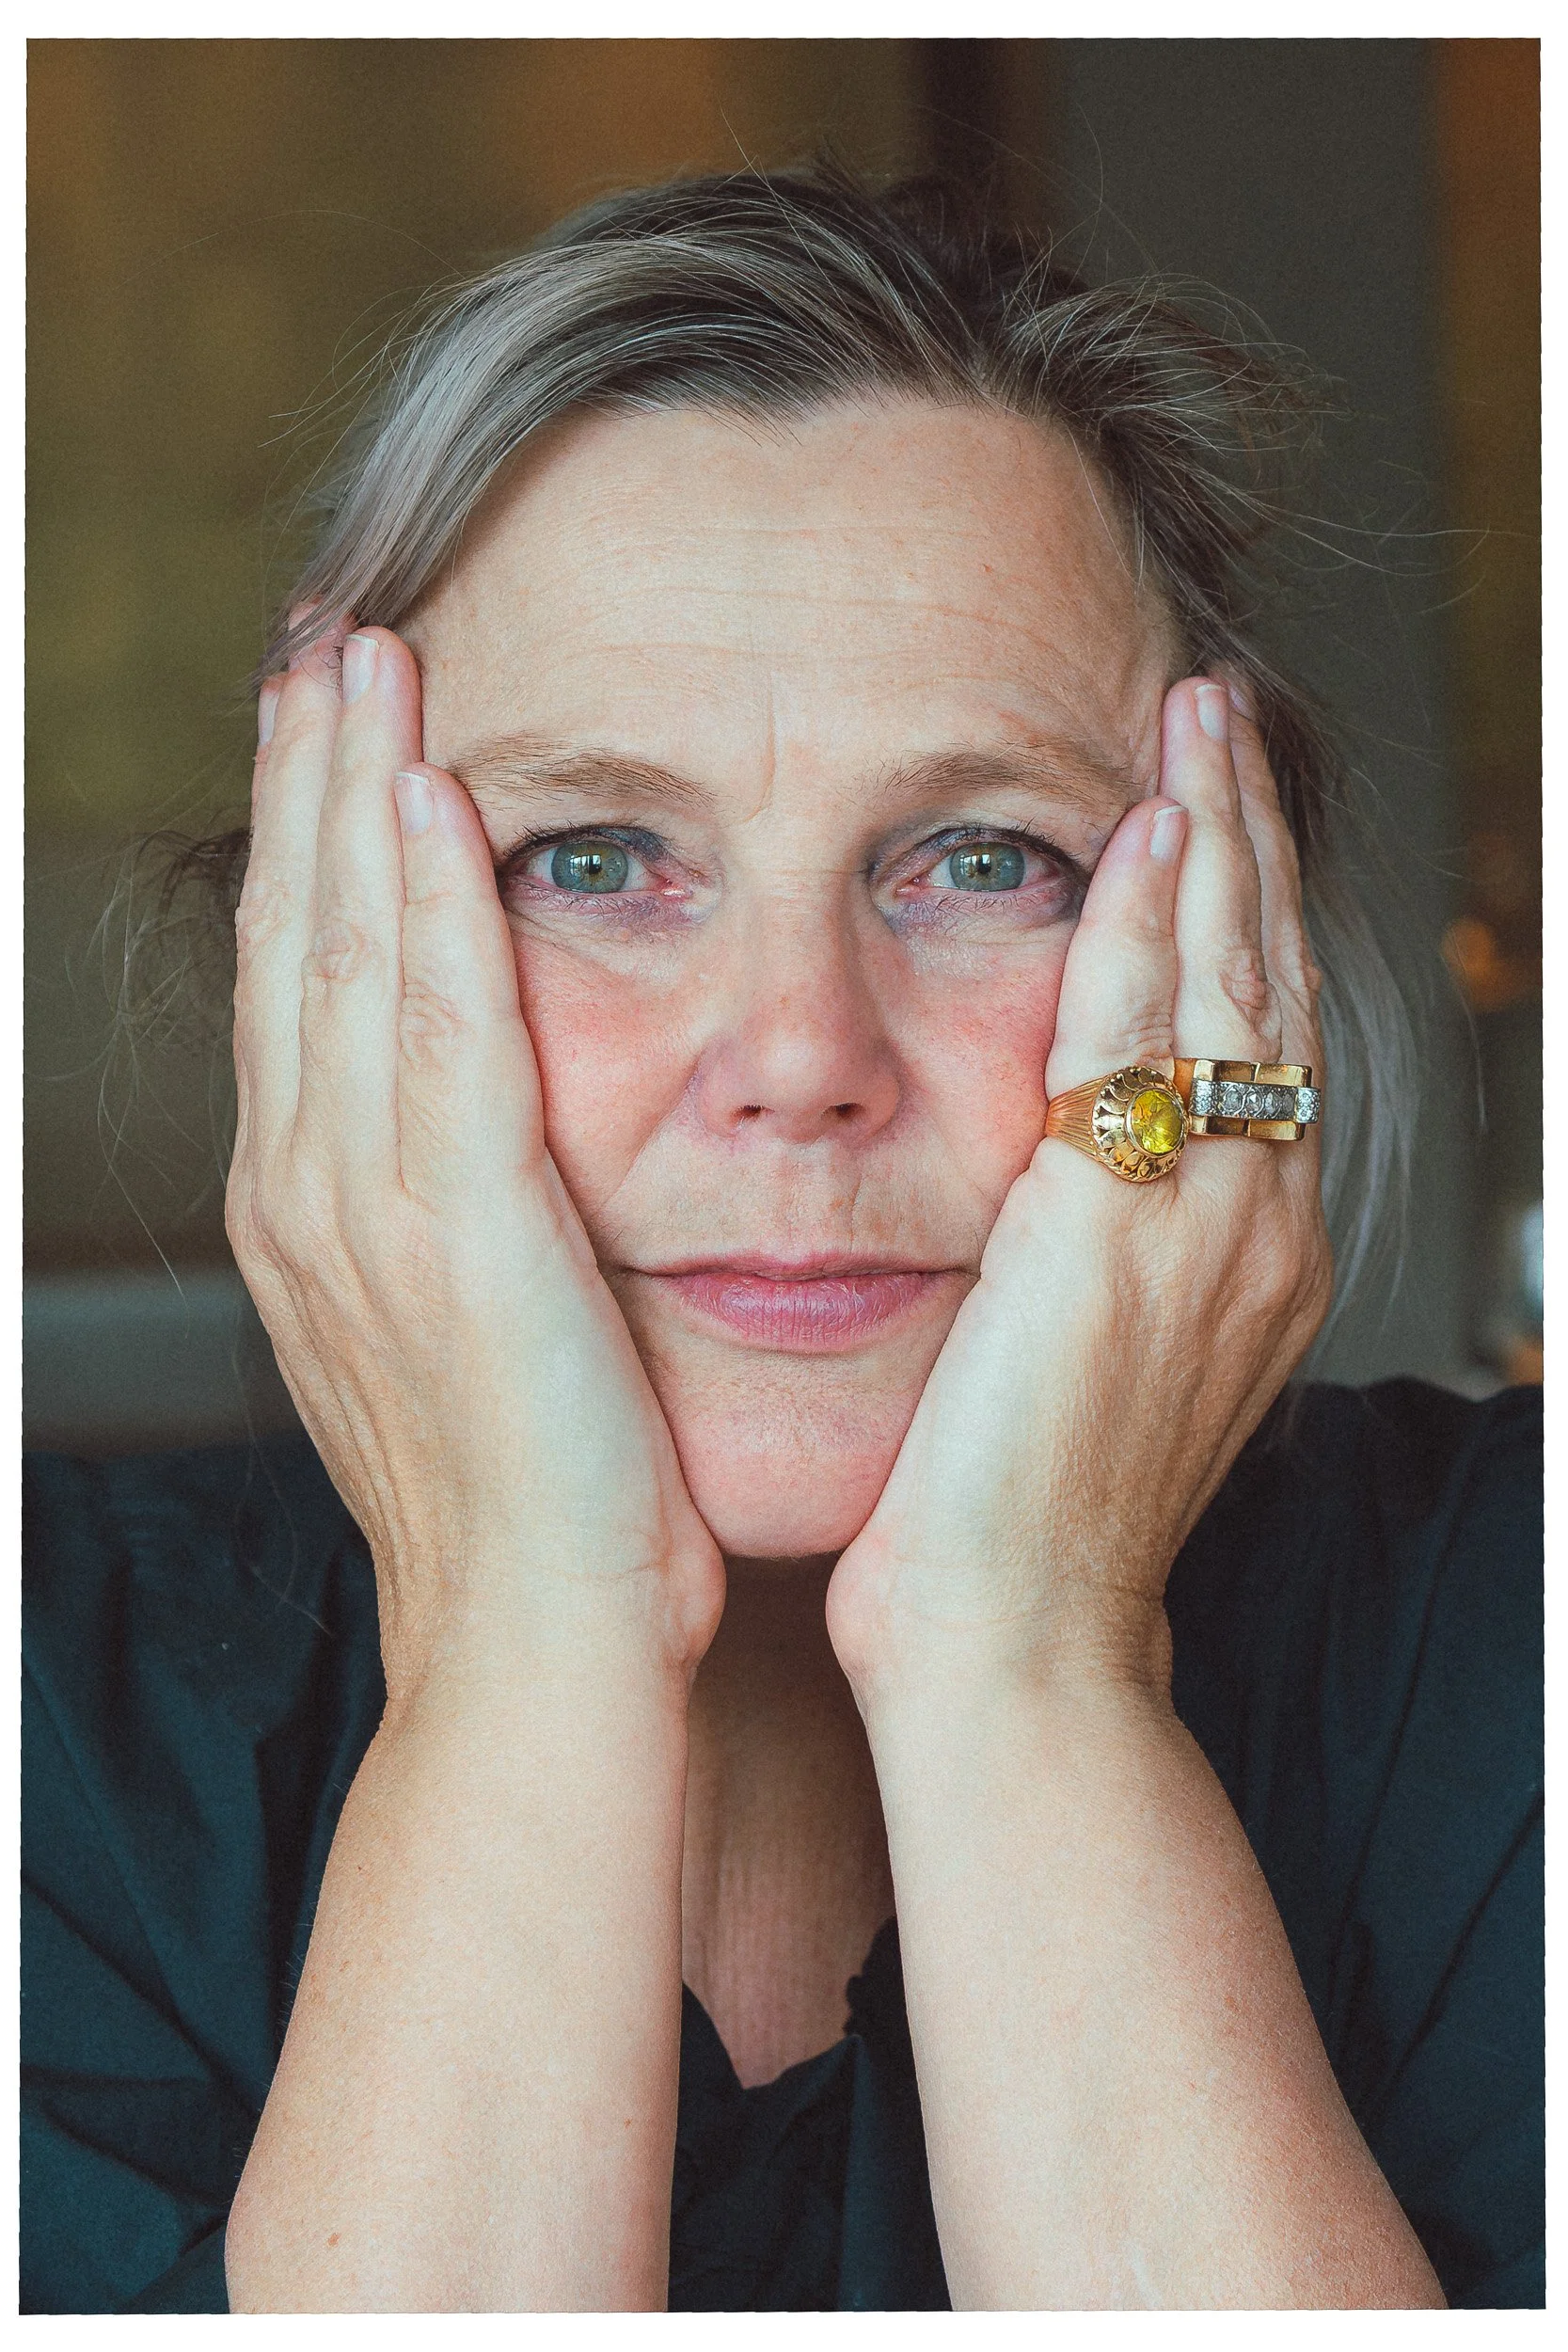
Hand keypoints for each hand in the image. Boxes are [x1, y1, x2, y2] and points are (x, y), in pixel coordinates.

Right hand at [227, 621, 722, 1704]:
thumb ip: (461, 1219)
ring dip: (348, 797)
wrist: (539, 1648)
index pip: (302, 989)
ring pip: (343, 957)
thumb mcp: (475, 1335)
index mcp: (315, 1214)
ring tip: (364, 661)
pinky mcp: (453, 1229)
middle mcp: (308, 1194)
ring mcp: (362, 1210)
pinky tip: (426, 791)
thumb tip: (493, 1144)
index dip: (308, 850)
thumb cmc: (540, 1507)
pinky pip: (432, 1029)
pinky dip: (419, 904)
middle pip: (295, 942)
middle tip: (325, 645)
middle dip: (305, 784)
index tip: (329, 731)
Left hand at [827, 676, 1331, 1697]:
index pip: (1259, 1042)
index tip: (1216, 811)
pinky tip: (1143, 830)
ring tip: (1197, 720)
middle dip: (1249, 839)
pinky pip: (1141, 1042)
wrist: (1017, 1654)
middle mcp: (1256, 1226)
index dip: (1246, 916)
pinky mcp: (1113, 1233)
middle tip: (1223, 713)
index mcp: (1248, 1254)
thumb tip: (1048, 1199)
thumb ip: (1086, 1261)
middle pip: (1268, 986)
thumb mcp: (1076, 1368)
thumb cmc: (1015, 1529)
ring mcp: (1206, 1228)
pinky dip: (1148, 928)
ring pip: (1225, 988)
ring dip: (1212, 840)